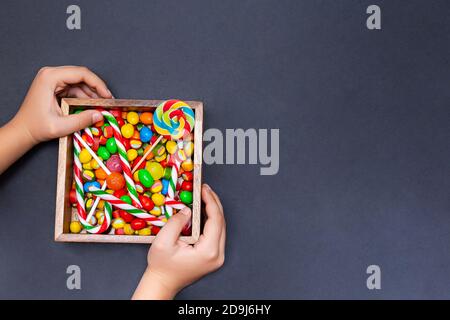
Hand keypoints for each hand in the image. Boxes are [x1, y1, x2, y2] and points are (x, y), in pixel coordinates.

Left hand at [0, 66, 111, 172]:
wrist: (23, 131)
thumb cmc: (36, 127)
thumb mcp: (61, 126)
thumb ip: (82, 120)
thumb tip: (100, 115)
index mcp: (50, 77)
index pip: (81, 73)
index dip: (98, 83)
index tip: (108, 96)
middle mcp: (51, 74)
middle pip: (81, 75)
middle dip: (96, 88)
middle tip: (108, 101)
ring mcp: (52, 79)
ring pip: (79, 82)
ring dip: (91, 93)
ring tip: (101, 105)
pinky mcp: (55, 86)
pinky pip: (74, 88)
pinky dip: (84, 96)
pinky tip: (90, 106)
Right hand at [133, 184, 225, 299]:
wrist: (163, 283)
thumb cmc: (161, 267)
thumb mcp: (163, 242)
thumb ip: (176, 223)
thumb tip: (187, 210)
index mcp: (208, 252)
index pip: (216, 221)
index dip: (211, 202)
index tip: (204, 189)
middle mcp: (217, 255)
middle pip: (221, 223)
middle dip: (214, 203)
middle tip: (205, 189)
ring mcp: (217, 256)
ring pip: (220, 227)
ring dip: (213, 210)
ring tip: (204, 196)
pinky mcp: (213, 255)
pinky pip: (216, 233)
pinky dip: (210, 220)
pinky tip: (203, 210)